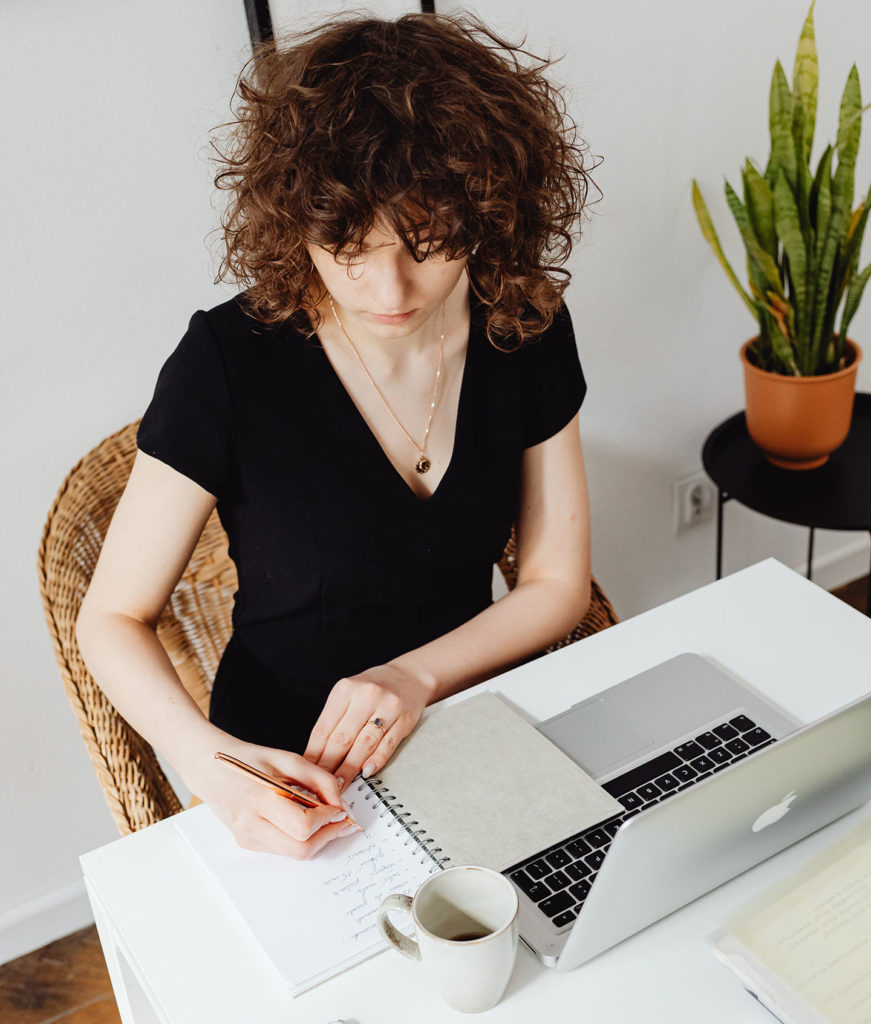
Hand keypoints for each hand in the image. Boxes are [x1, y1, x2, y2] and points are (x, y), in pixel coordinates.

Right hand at [186, 736, 353, 858]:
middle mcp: (250, 823)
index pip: (303, 826)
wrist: (209, 768)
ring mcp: (246, 837)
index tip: (339, 809)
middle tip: (339, 820)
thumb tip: (340, 803)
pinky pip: (281, 850)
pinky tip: (303, 820)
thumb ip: (319, 779)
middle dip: (327, 836)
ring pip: (293, 854)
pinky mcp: (246, 843)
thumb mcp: (288, 758)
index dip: (327, 820)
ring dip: (316, 840)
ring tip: (324, 819)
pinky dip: (299, 839)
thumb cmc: (249, 759)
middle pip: (301, 849)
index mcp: (259, 798)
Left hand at [303, 663, 432, 789]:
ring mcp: (387, 707)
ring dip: (350, 768)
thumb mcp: (349, 694)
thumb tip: (315, 755)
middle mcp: (366, 695)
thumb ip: (334, 720)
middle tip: (322, 785)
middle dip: (329, 766)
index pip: (324, 729)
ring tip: (340, 784)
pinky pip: (387, 744)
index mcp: (345, 690)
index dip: (314, 754)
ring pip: (364, 743)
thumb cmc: (374, 689)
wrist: (410, 676)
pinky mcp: (404, 719)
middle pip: (342, 738)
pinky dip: (376, 760)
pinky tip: (366, 772)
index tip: (308, 772)